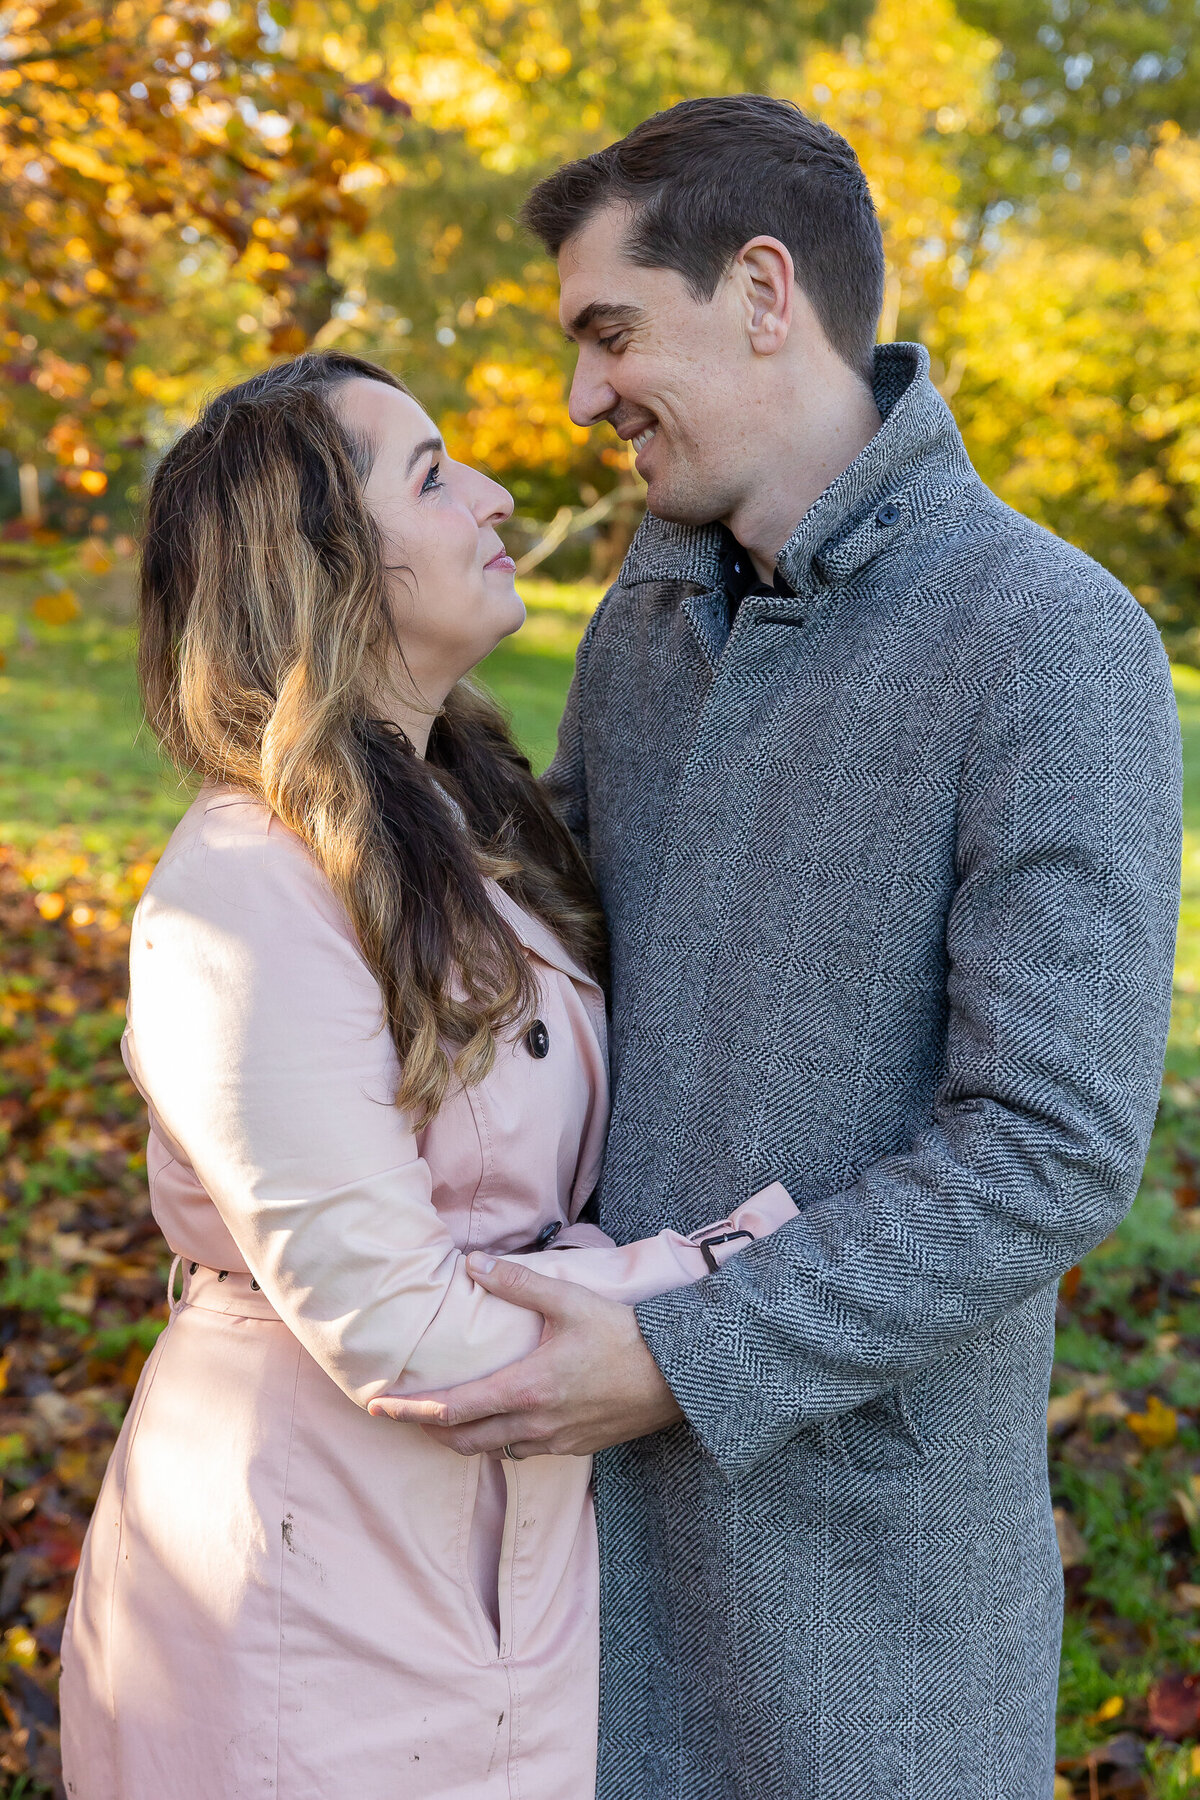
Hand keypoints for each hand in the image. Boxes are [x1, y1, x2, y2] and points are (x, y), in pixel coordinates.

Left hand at [367, 1253, 682, 1457]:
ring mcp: (556, 1442)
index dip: (409, 1410)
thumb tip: (473, 1264)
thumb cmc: (623, 1336)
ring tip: (448, 1417)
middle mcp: (534, 1425)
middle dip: (428, 1430)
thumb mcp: (569, 1301)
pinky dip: (500, 1439)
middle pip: (463, 1441)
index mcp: (524, 1390)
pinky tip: (503, 1420)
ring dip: (464, 1437)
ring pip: (493, 1449)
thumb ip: (518, 1283)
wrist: (678, 1376)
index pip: (451, 1409)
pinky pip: (524, 1450)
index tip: (378, 1407)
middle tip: (405, 1415)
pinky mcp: (577, 1447)